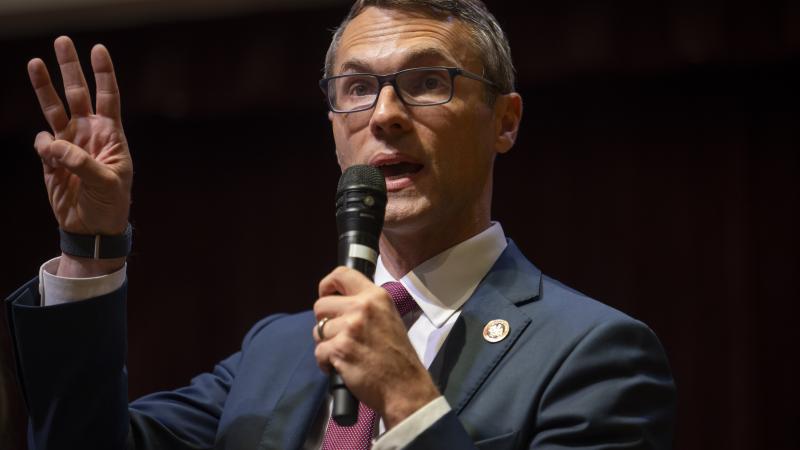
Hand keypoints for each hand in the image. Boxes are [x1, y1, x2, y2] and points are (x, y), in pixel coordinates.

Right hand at [29, 36, 131, 236]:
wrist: (93, 228)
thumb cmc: (111, 205)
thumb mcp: (106, 183)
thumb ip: (81, 162)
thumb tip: (53, 144)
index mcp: (111, 135)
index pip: (108, 97)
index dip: (103, 73)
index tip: (98, 50)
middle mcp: (89, 133)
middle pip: (78, 93)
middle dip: (70, 68)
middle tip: (62, 41)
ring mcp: (69, 144)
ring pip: (54, 108)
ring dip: (44, 86)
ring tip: (34, 62)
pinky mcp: (51, 159)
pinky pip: (42, 143)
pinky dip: (44, 147)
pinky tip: (51, 159)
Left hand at [313, 267, 439, 428]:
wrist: (405, 386)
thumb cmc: (398, 355)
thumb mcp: (388, 317)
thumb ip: (366, 305)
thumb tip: (339, 301)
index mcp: (375, 296)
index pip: (341, 274)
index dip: (326, 285)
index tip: (326, 296)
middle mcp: (362, 307)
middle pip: (320, 305)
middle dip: (324, 322)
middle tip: (338, 335)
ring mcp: (350, 328)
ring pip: (317, 330)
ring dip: (326, 344)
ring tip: (344, 353)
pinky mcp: (340, 349)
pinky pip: (319, 352)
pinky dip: (326, 362)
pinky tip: (341, 366)